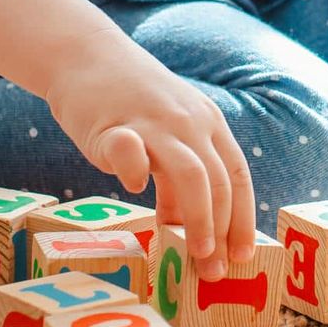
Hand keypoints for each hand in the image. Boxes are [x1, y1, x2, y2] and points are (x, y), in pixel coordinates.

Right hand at [43, 30, 252, 278]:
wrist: (85, 56)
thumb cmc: (128, 103)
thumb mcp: (166, 137)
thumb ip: (178, 179)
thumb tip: (191, 232)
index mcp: (208, 124)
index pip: (237, 176)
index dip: (242, 219)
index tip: (242, 256)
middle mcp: (189, 122)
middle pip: (219, 182)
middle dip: (221, 231)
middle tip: (214, 270)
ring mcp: (154, 121)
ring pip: (192, 174)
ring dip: (199, 218)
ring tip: (195, 253)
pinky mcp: (113, 124)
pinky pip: (130, 151)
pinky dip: (136, 174)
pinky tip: (134, 190)